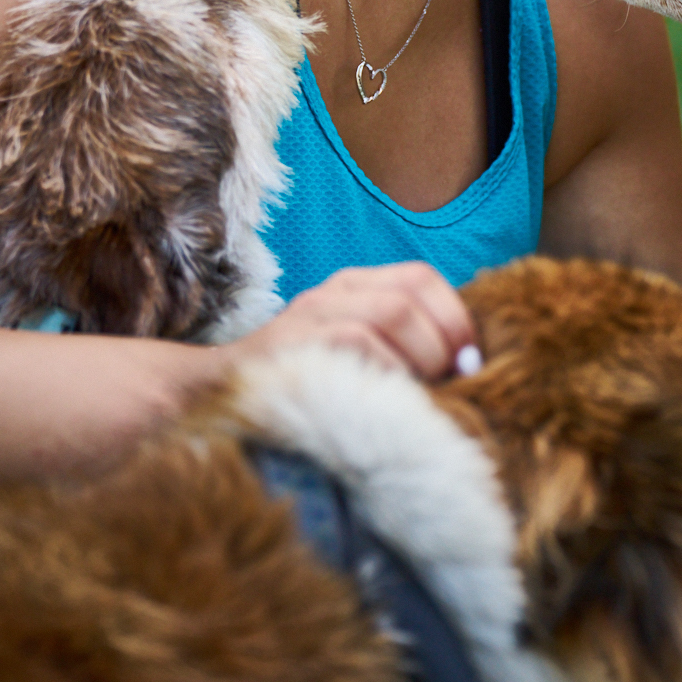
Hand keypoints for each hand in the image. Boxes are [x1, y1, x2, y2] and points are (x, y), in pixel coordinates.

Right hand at [225, 262, 479, 380]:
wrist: (213, 396)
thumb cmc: (304, 386)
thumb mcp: (353, 356)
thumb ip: (402, 350)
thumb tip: (468, 367)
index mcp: (352, 287)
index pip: (421, 278)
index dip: (456, 317)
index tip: (469, 359)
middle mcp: (332, 292)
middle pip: (412, 295)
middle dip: (443, 342)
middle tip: (448, 383)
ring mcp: (311, 315)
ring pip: (394, 314)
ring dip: (420, 359)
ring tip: (417, 395)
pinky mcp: (296, 344)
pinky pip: (362, 347)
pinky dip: (388, 375)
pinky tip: (386, 403)